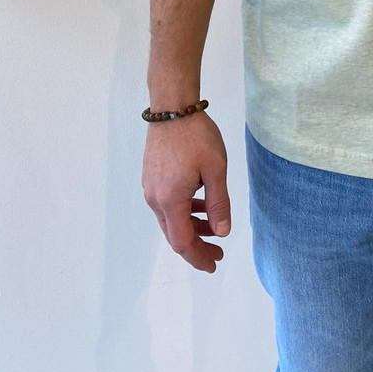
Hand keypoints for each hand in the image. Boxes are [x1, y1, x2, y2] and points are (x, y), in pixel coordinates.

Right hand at [142, 111, 230, 272]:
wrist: (172, 108)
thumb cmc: (196, 136)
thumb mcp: (216, 170)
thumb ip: (219, 204)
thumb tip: (222, 232)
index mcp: (170, 200)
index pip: (183, 242)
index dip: (199, 257)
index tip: (214, 263)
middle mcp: (155, 198)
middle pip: (174, 234)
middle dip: (197, 245)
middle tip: (218, 252)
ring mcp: (151, 188)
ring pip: (170, 220)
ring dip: (191, 227)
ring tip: (214, 226)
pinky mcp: (151, 178)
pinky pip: (167, 205)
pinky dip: (184, 211)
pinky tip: (200, 204)